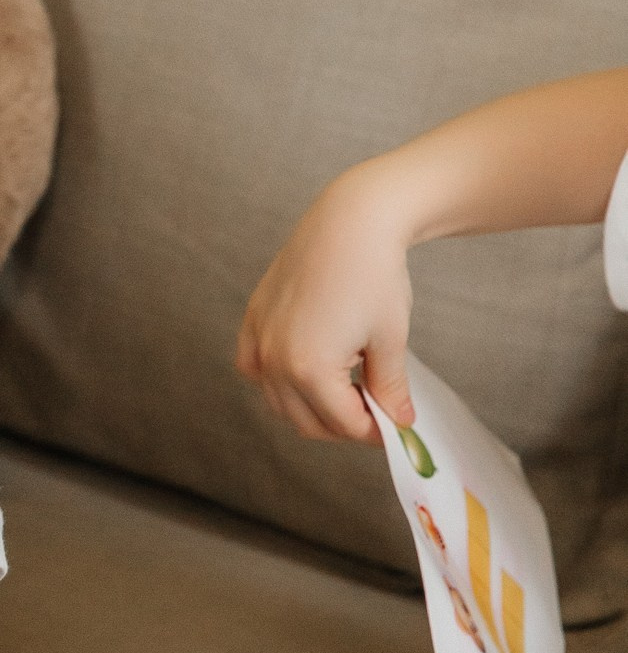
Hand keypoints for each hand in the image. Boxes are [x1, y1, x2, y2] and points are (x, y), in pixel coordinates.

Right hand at [236, 167, 415, 442]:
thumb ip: (389, 389)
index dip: (377, 431)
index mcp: (310, 369)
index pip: (345, 425)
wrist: (349, 221)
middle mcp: (275, 359)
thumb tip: (398, 422)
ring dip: (311, 407)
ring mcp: (259, 339)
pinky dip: (276, 379)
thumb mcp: (390, 340)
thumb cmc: (374, 275)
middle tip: (376, 407)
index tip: (397, 425)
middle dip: (345, 423)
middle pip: (309, 422)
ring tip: (347, 386)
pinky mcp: (253, 319)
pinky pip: (254, 368)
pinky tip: (304, 367)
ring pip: (279, 402)